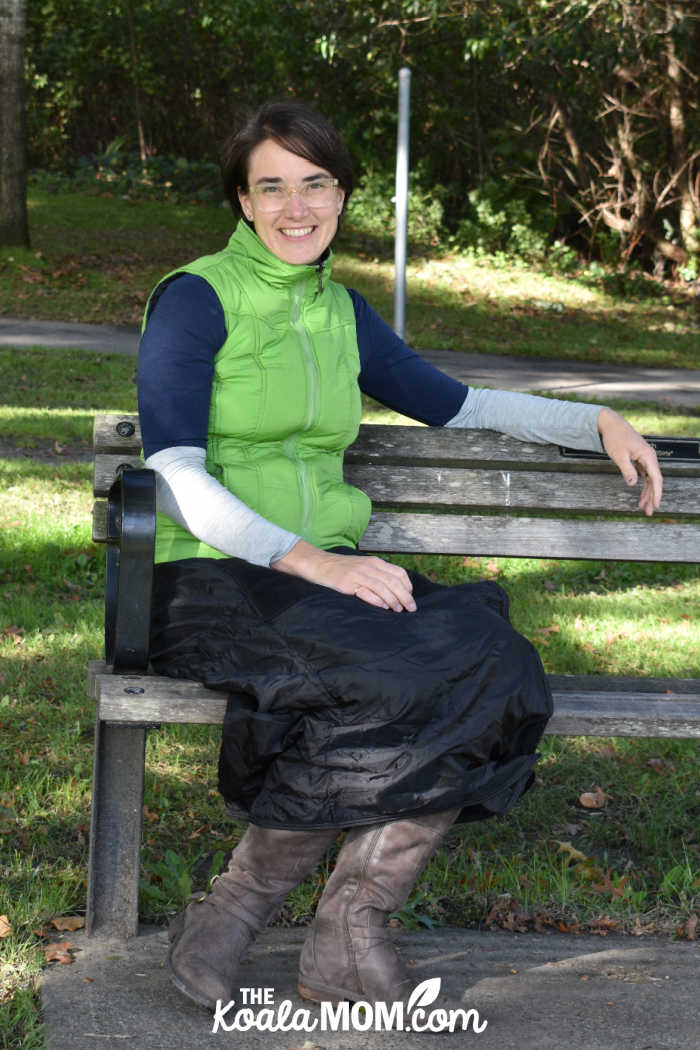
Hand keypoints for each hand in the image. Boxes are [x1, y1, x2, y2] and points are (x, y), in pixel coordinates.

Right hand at [271, 540, 415, 611]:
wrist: (320, 564)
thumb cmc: (343, 569)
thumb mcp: (363, 567)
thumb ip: (378, 575)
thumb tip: (395, 590)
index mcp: (375, 562)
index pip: (399, 573)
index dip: (408, 587)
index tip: (410, 597)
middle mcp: (369, 567)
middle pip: (394, 582)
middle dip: (405, 596)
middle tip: (411, 608)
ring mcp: (359, 574)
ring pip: (383, 587)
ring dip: (394, 600)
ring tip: (398, 610)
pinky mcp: (348, 583)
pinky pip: (367, 592)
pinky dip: (377, 600)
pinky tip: (383, 607)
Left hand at [597, 407, 662, 515]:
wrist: (611, 424)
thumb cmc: (615, 438)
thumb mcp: (619, 455)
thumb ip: (627, 470)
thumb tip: (633, 485)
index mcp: (648, 456)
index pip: (656, 479)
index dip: (657, 494)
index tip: (656, 505)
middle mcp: (650, 458)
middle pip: (655, 482)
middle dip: (652, 498)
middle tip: (648, 513)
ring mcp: (646, 459)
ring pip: (650, 480)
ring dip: (647, 494)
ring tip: (643, 509)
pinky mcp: (640, 460)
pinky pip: (645, 476)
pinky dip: (643, 487)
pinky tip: (639, 498)